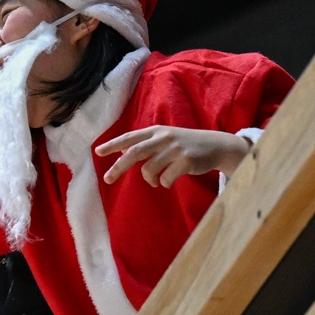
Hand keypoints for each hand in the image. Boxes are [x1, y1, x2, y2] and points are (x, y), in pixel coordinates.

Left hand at [96, 126, 252, 186]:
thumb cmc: (185, 144)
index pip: (130, 137)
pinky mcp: (185, 161)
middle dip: (118, 167)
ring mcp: (175, 149)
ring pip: (149, 170)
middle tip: (107, 179)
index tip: (98, 151)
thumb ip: (145, 144)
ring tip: (156, 180)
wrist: (216, 145)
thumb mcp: (165, 139)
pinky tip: (172, 178)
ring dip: (150, 179)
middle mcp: (163, 137)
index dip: (113, 144)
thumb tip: (121, 152)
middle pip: (134, 153)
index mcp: (156, 131)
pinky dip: (164, 183)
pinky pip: (165, 179)